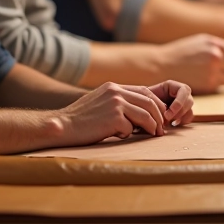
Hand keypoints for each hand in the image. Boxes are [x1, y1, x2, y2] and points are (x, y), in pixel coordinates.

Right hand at [53, 82, 173, 145]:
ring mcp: (115, 103)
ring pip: (145, 115)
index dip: (156, 104)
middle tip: (161, 130)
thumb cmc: (80, 120)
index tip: (160, 116)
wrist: (62, 126)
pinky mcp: (113, 118)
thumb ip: (118, 103)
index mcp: (113, 87)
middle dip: (159, 116)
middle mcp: (115, 92)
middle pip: (149, 102)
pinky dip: (128, 135)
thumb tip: (139, 113)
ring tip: (153, 135)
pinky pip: (130, 128)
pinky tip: (118, 137)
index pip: (144, 91)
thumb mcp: (100, 102)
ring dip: (152, 127)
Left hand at [147, 80, 194, 126]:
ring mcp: (184, 103)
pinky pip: (189, 117)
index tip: (168, 114)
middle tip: (167, 119)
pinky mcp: (184, 112)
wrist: (144, 105)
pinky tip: (173, 124)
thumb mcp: (148, 95)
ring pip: (190, 110)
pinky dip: (182, 122)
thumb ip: (155, 99)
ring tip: (168, 122)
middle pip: (189, 101)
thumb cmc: (145, 99)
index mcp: (173, 86)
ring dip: (180, 117)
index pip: (184, 91)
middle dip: (178, 112)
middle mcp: (182, 93)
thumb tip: (162, 111)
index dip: (178, 103)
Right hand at [157, 34, 223, 93]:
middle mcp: (215, 56)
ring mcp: (212, 71)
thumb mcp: (200, 41)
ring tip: (207, 74)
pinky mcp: (208, 84)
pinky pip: (218, 86)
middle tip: (220, 71)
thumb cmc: (181, 53)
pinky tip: (201, 79)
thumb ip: (218, 46)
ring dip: (221, 78)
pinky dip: (213, 84)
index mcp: (214, 44)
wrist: (163, 64)